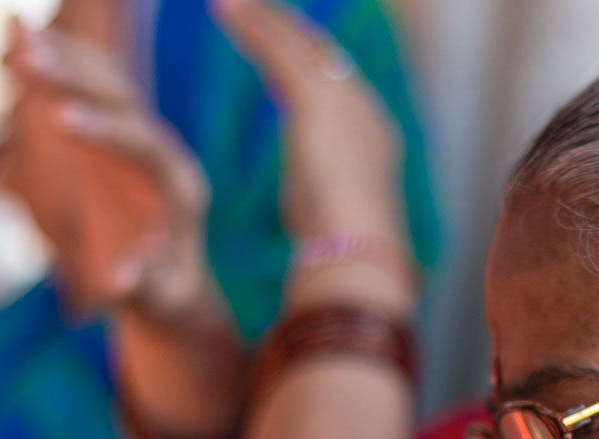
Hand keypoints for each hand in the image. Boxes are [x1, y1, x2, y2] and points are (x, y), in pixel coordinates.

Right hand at [3, 20, 214, 329]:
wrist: (177, 288)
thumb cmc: (168, 302)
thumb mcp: (162, 304)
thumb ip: (145, 290)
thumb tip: (121, 280)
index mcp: (181, 191)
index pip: (146, 146)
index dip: (104, 129)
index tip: (59, 118)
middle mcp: (167, 154)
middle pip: (124, 99)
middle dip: (74, 75)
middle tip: (23, 54)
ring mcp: (146, 139)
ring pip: (107, 82)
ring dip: (62, 56)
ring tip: (13, 36)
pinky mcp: (123, 135)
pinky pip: (91, 87)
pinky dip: (58, 62)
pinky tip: (18, 42)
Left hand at [213, 0, 405, 243]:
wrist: (359, 251)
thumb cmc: (344, 254)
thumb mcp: (331, 223)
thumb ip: (318, 204)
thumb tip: (306, 222)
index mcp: (376, 141)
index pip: (341, 89)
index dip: (312, 68)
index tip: (284, 58)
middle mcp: (364, 110)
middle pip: (322, 56)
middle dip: (289, 31)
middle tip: (254, 12)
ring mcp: (343, 99)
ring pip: (298, 44)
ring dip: (264, 19)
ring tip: (230, 3)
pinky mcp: (314, 96)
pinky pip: (276, 49)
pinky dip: (250, 25)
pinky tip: (222, 8)